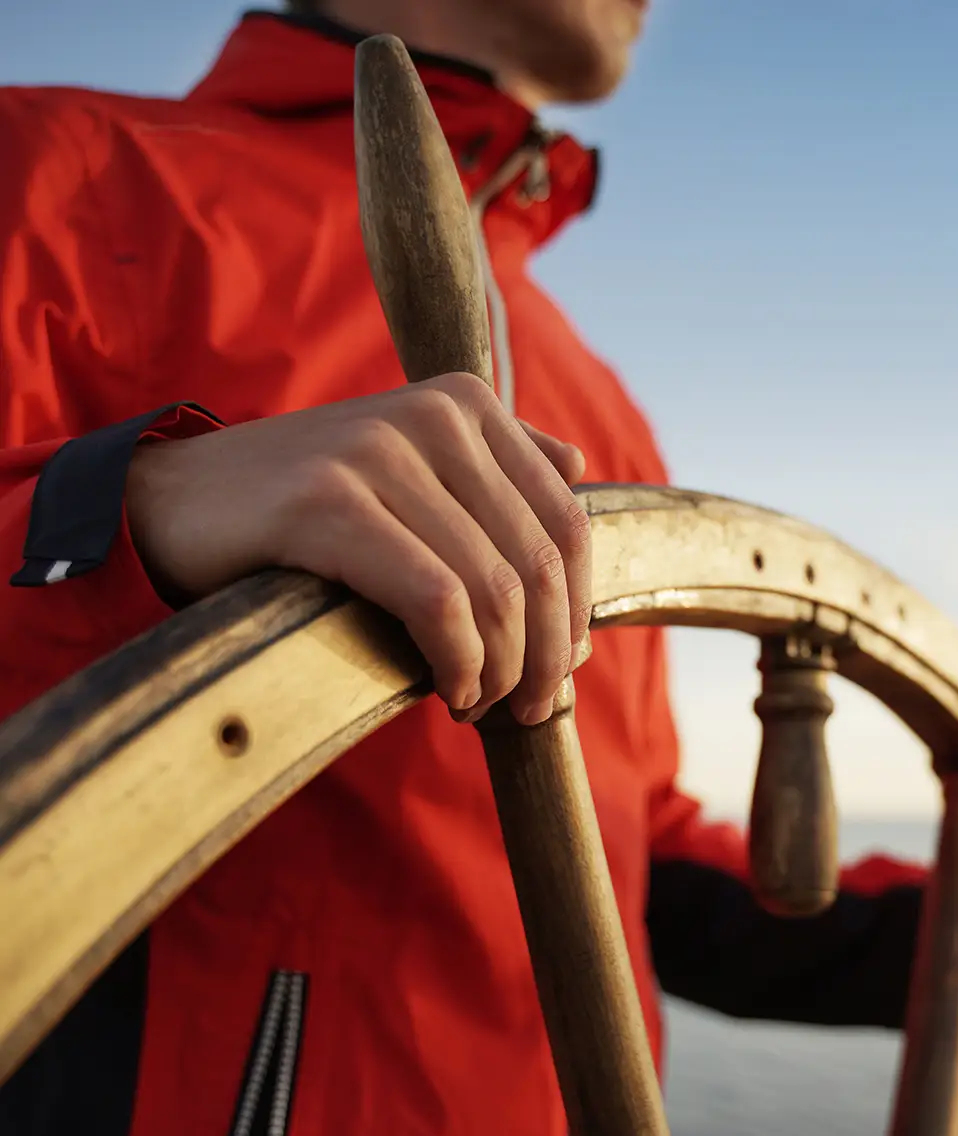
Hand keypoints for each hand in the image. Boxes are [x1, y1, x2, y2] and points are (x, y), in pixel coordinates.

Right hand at [126, 374, 591, 725]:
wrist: (175, 499)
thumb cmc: (308, 506)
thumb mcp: (410, 466)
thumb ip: (496, 464)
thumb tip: (580, 468)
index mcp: (466, 404)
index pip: (569, 522)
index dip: (577, 609)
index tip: (560, 668)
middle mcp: (435, 416)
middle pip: (541, 561)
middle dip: (547, 653)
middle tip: (531, 708)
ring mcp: (380, 453)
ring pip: (495, 588)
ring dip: (503, 670)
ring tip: (479, 706)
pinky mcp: (328, 502)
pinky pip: (435, 601)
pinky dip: (458, 661)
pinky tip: (450, 691)